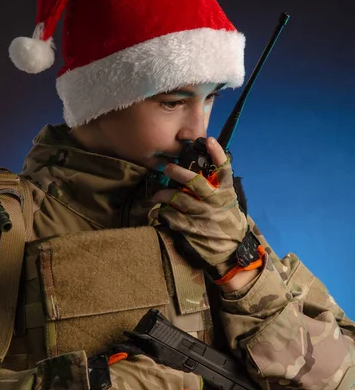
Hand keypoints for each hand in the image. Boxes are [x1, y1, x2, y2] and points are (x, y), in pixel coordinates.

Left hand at [148, 137, 247, 278]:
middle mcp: (215, 202)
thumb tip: (202, 166)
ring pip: (179, 199)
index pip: (223, 168)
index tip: (208, 140)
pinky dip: (163, 212)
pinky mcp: (192, 228)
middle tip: (167, 167)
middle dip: (178, 172)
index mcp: (226, 192)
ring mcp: (203, 216)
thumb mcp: (228, 201)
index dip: (216, 153)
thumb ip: (216, 186)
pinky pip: (172, 217)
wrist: (232, 250)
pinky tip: (159, 211)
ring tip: (157, 193)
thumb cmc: (228, 220)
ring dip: (164, 194)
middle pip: (195, 182)